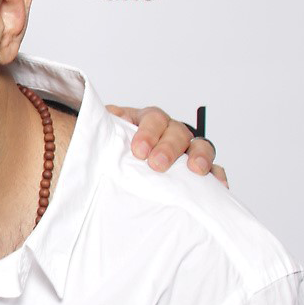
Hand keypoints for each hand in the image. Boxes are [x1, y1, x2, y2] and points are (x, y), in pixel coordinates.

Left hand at [106, 104, 227, 185]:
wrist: (119, 165)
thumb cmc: (113, 149)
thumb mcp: (104, 137)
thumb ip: (100, 132)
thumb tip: (85, 127)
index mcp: (146, 120)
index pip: (153, 119)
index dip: (148, 132)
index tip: (138, 151)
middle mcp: (169, 131)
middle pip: (177, 132)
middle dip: (168, 148)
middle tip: (157, 165)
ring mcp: (186, 149)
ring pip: (200, 145)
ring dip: (199, 157)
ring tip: (196, 171)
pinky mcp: (197, 168)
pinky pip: (213, 168)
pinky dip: (216, 175)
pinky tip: (218, 185)